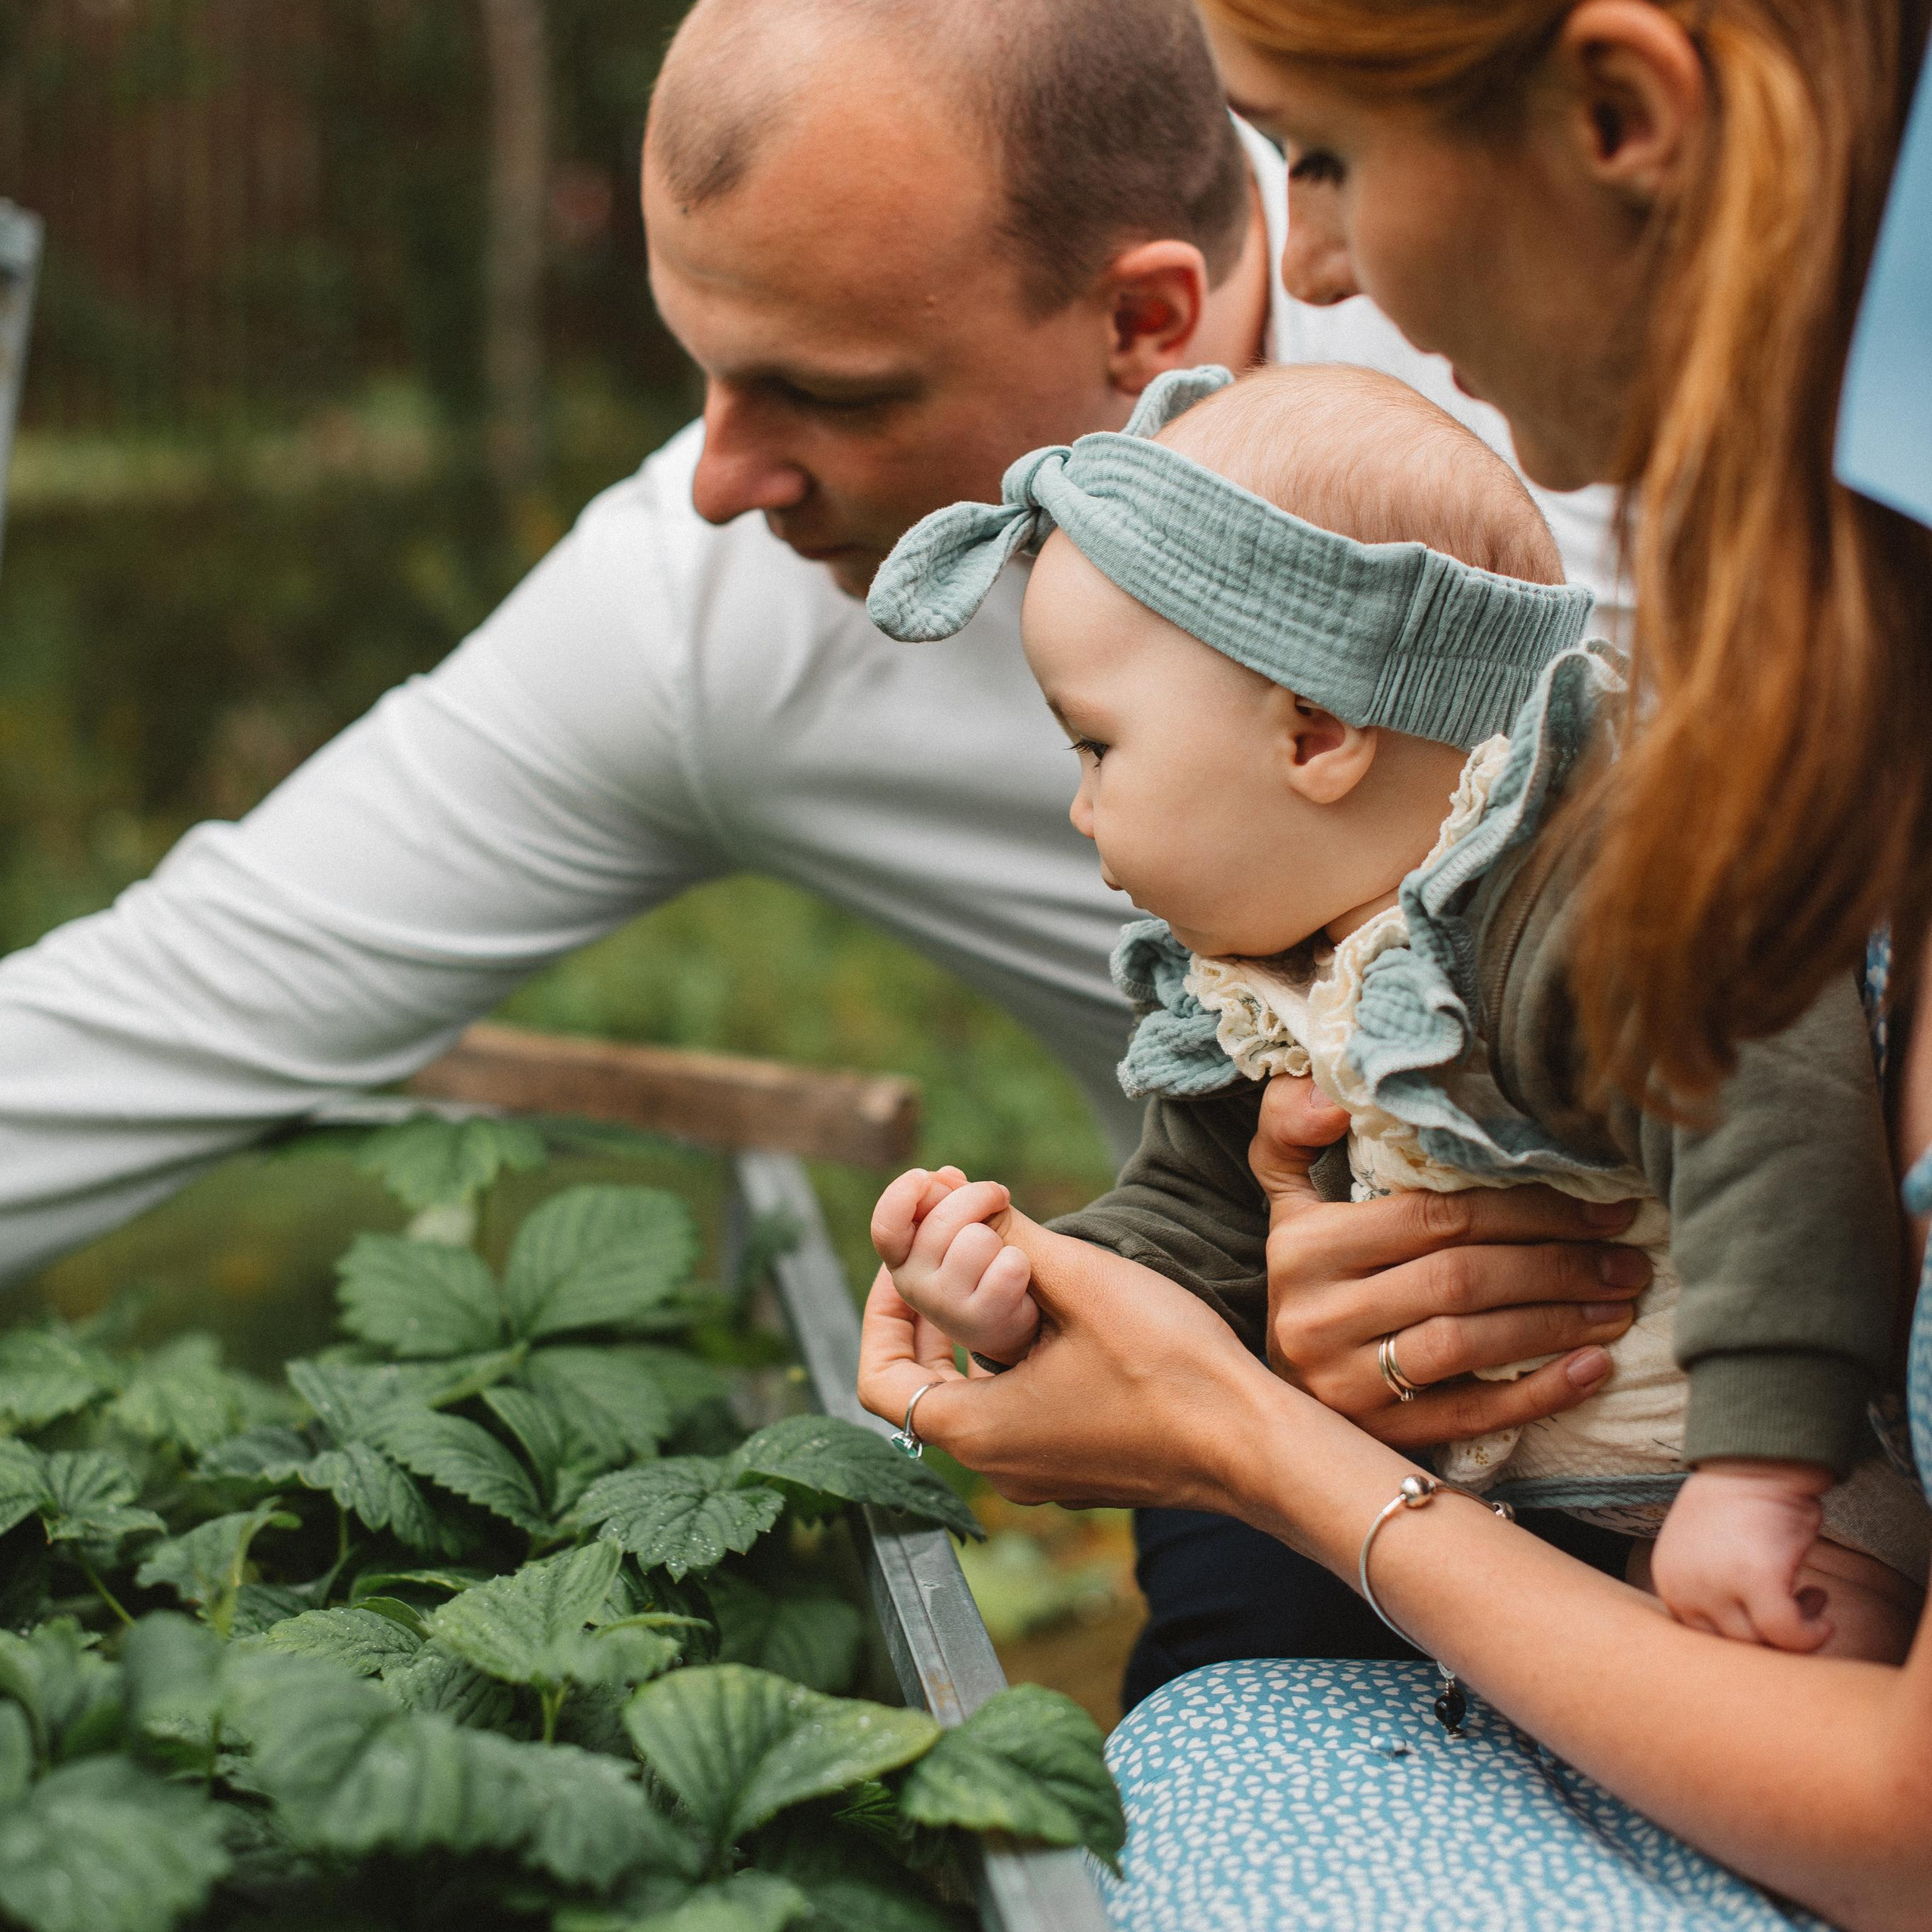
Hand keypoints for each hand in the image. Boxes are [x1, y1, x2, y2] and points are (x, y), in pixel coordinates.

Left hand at [856, 1218, 1284, 1513]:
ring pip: (976, 1395)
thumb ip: (1008, 1240)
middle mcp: (998, 1466)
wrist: (1257, 1446)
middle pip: (922, 1386)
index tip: (907, 1259)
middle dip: (928, 1310)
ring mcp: (1042, 1472)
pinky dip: (1016, 1357)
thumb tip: (959, 1202)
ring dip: (975, 1330)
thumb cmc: (1169, 1369)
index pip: (877, 1380)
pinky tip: (1052, 1311)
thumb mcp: (1079, 1283)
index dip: (879, 1311)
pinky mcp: (1082, 1465)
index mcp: (976, 1433)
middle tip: (948, 1249)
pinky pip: (1020, 1410)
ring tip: (1002, 1267)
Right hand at [869, 1165, 1039, 1364]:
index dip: (902, 1194)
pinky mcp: (978, 1323)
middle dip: (981, 1196)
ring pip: (978, 1240)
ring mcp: (942, 1307)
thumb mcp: (960, 1224)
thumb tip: (946, 1175)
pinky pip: (1008, 1267)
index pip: (886, 1225)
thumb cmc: (981, 1262)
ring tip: (1001, 1256)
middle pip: (944, 1218)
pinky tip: (1015, 1279)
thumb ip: (947, 1199)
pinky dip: (1020, 1264)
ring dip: (1001, 1239)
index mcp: (901, 1256)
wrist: (1008, 1319)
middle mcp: (911, 1284)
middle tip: (998, 1197)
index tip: (923, 1177)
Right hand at [1252, 1074, 1647, 1448]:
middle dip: (1557, 1267)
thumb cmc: (1308, 1278)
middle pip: (1459, 1279)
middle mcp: (1317, 1314)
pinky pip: (1469, 1415)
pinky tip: (1593, 1370)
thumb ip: (1292, 1129)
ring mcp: (1343, 1382)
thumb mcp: (1287, 1200)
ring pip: (1467, 1345)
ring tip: (1619, 1308)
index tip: (1601, 1208)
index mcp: (1305, 1245)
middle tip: (1627, 1261)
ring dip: (1557, 1325)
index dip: (1527, 1211)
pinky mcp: (1374, 1436)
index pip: (1435, 1218)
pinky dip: (1539, 1394)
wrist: (1270, 1398)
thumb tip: (1330, 1094)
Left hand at [1648, 1460, 1833, 1651]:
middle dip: (1770, 1637)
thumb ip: (1712, 1593)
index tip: (1768, 1616)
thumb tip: (1745, 1642)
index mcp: (1667, 1580)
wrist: (1755, 1459)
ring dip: (1794, 1630)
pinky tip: (1821, 1607)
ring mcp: (1715, 1585)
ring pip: (1761, 1645)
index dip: (1744, 1635)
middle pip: (1731, 1648)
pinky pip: (1788, 1633)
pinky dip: (1812, 1631)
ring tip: (1810, 1597)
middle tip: (1798, 1607)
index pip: (1703, 1640)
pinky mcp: (1755, 1580)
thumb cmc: (1738, 1504)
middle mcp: (1683, 1587)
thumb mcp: (1706, 1554)